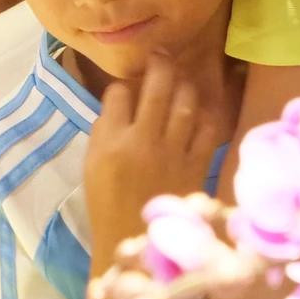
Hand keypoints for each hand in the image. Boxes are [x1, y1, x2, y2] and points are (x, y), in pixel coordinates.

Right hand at [84, 53, 225, 260]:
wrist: (135, 243)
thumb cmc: (108, 203)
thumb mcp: (92, 166)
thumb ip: (104, 132)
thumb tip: (122, 101)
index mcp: (110, 143)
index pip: (118, 95)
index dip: (122, 86)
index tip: (126, 88)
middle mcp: (142, 141)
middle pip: (156, 88)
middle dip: (159, 65)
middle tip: (161, 55)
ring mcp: (173, 152)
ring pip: (185, 102)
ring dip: (184, 84)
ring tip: (181, 79)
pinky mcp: (197, 165)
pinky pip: (207, 128)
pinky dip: (205, 114)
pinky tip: (200, 111)